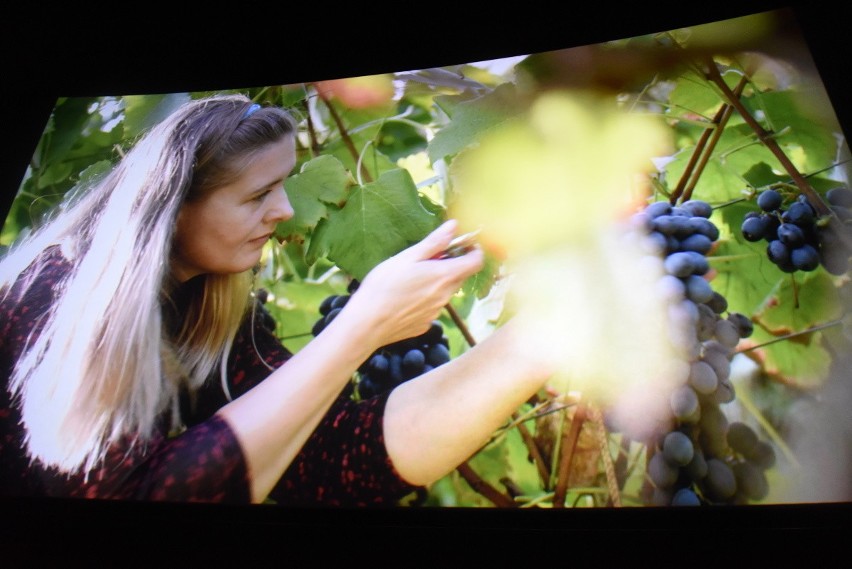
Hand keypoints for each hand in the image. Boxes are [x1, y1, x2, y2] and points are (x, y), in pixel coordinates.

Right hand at [344, 220, 484, 347]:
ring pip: (444, 292)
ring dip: (435, 283)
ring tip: (409, 280)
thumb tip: (454, 226)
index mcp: (444, 276)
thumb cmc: (383, 286)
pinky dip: (423, 300)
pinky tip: (403, 299)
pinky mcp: (425, 324)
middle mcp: (445, 296)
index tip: (464, 245)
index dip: (474, 251)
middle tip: (427, 259)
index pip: (476, 262)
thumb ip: (434, 242)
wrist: (367, 323)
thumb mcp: (407, 257)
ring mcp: (436, 313)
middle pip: (459, 277)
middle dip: (450, 266)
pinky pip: (431, 308)